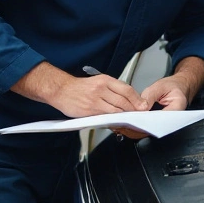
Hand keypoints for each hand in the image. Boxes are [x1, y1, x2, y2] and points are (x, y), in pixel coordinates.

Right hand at [11, 62, 146, 116]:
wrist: (61, 90)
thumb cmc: (78, 88)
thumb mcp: (97, 82)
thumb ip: (111, 90)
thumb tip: (127, 100)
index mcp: (104, 80)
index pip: (126, 89)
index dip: (136, 99)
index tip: (142, 105)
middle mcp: (101, 88)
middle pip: (123, 100)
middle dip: (133, 109)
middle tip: (139, 114)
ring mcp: (95, 100)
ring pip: (116, 109)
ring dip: (125, 115)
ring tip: (130, 119)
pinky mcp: (90, 110)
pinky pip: (106, 116)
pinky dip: (113, 119)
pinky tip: (117, 121)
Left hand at [114, 57, 203, 139]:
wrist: (180, 86)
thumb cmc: (174, 86)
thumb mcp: (161, 86)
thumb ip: (150, 95)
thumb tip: (141, 107)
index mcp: (176, 109)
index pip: (159, 121)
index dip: (144, 123)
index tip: (133, 122)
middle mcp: (171, 120)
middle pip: (152, 130)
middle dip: (136, 129)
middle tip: (123, 125)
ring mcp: (164, 123)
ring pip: (147, 131)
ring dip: (134, 128)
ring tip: (121, 123)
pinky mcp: (157, 123)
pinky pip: (146, 127)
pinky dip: (136, 125)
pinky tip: (126, 121)